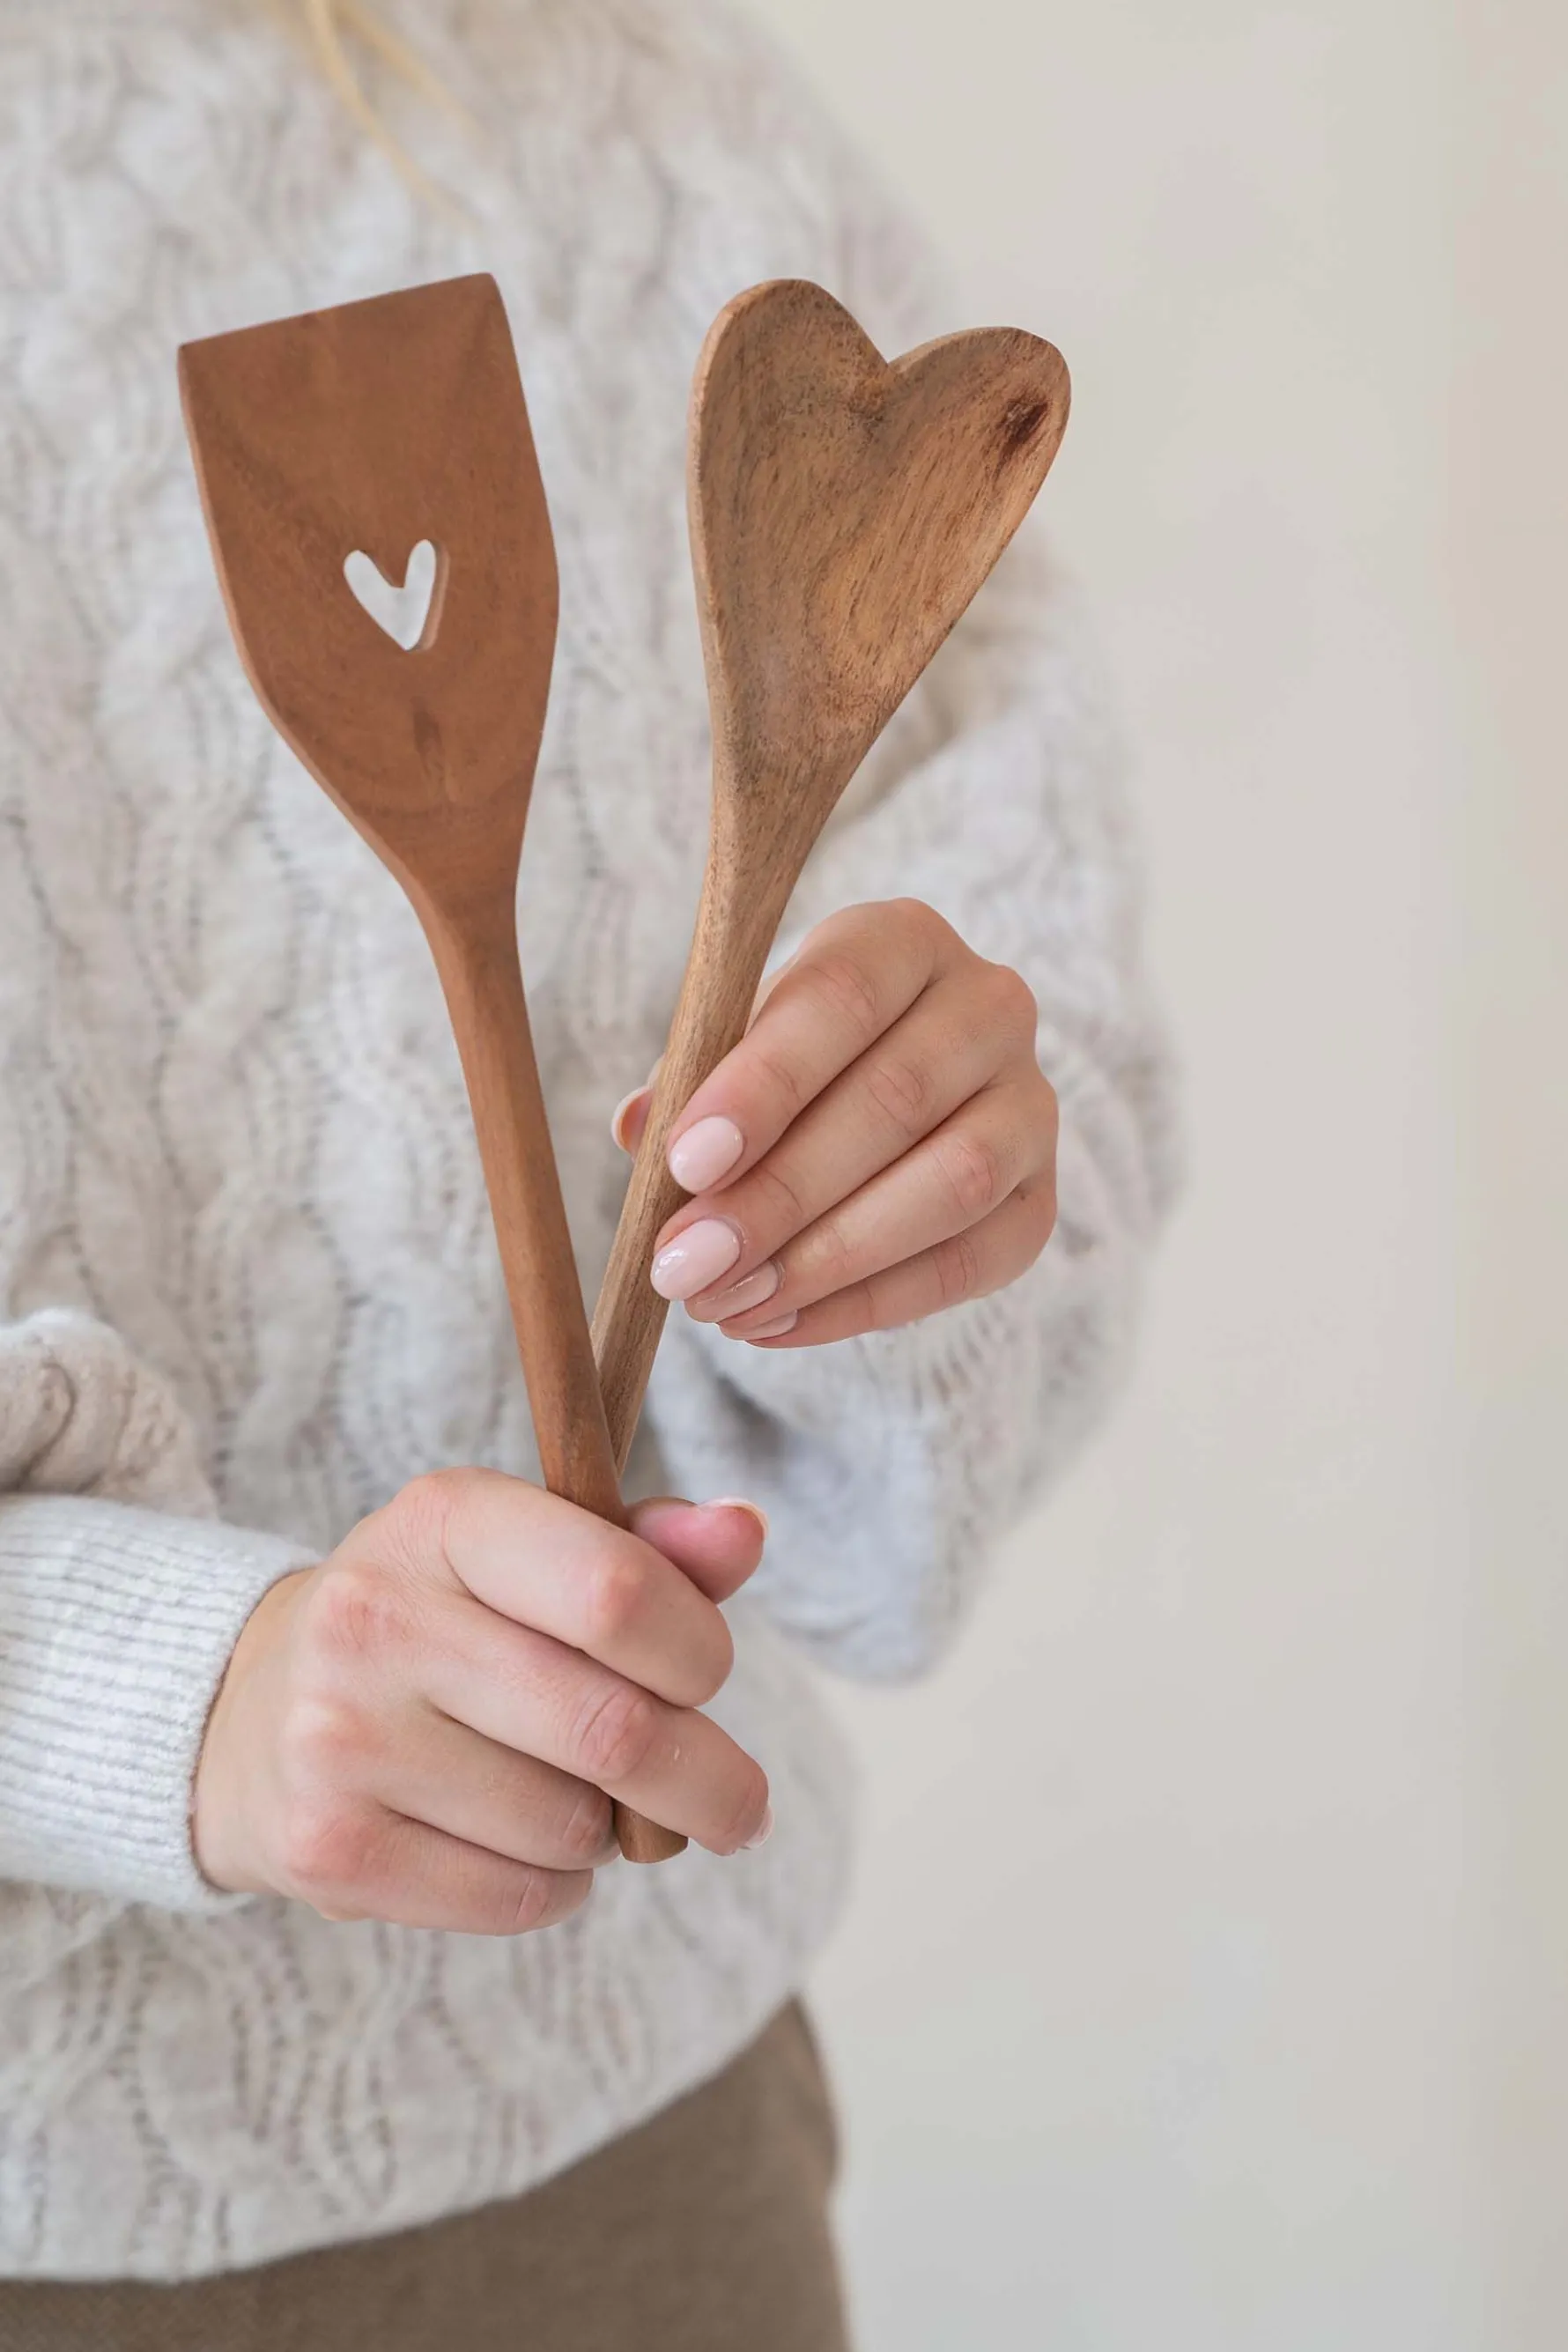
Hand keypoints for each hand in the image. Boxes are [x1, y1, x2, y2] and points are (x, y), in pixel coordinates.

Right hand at [193, 1471, 771, 1933]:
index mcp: (444, 1518)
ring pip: (571, 1827)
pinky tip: (521, 1845)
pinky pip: (516, 1899)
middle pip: (612, 1728)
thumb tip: (744, 1532)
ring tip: (577, 1799)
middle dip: (706, 1780)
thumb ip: (648, 1548)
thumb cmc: (442, 1622)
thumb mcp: (531, 1553)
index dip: (700, 1650)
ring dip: (612, 1833)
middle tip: (737, 1805)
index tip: (708, 1680)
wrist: (255, 1714)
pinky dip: (555, 1886)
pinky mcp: (326, 1850)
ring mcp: (340, 1739)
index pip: (616, 1592)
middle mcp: (377, 1619)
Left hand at [616, 900, 1057, 1345]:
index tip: (685, 1163)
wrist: (898, 1111)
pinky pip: (967, 1262)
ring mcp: (1030, 1105)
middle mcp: (988, 1007)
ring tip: (729, 1305)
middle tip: (688, 1265)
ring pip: (949, 1183)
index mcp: (903, 941)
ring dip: (826, 1258)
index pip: (842, 995)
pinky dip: (865, 1305)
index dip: (763, 1082)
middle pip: (896, 1098)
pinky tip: (779, 1324)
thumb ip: (690, 1081)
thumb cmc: (794, 1069)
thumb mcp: (733, 1048)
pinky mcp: (1040, 1202)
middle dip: (778, 1195)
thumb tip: (639, 1126)